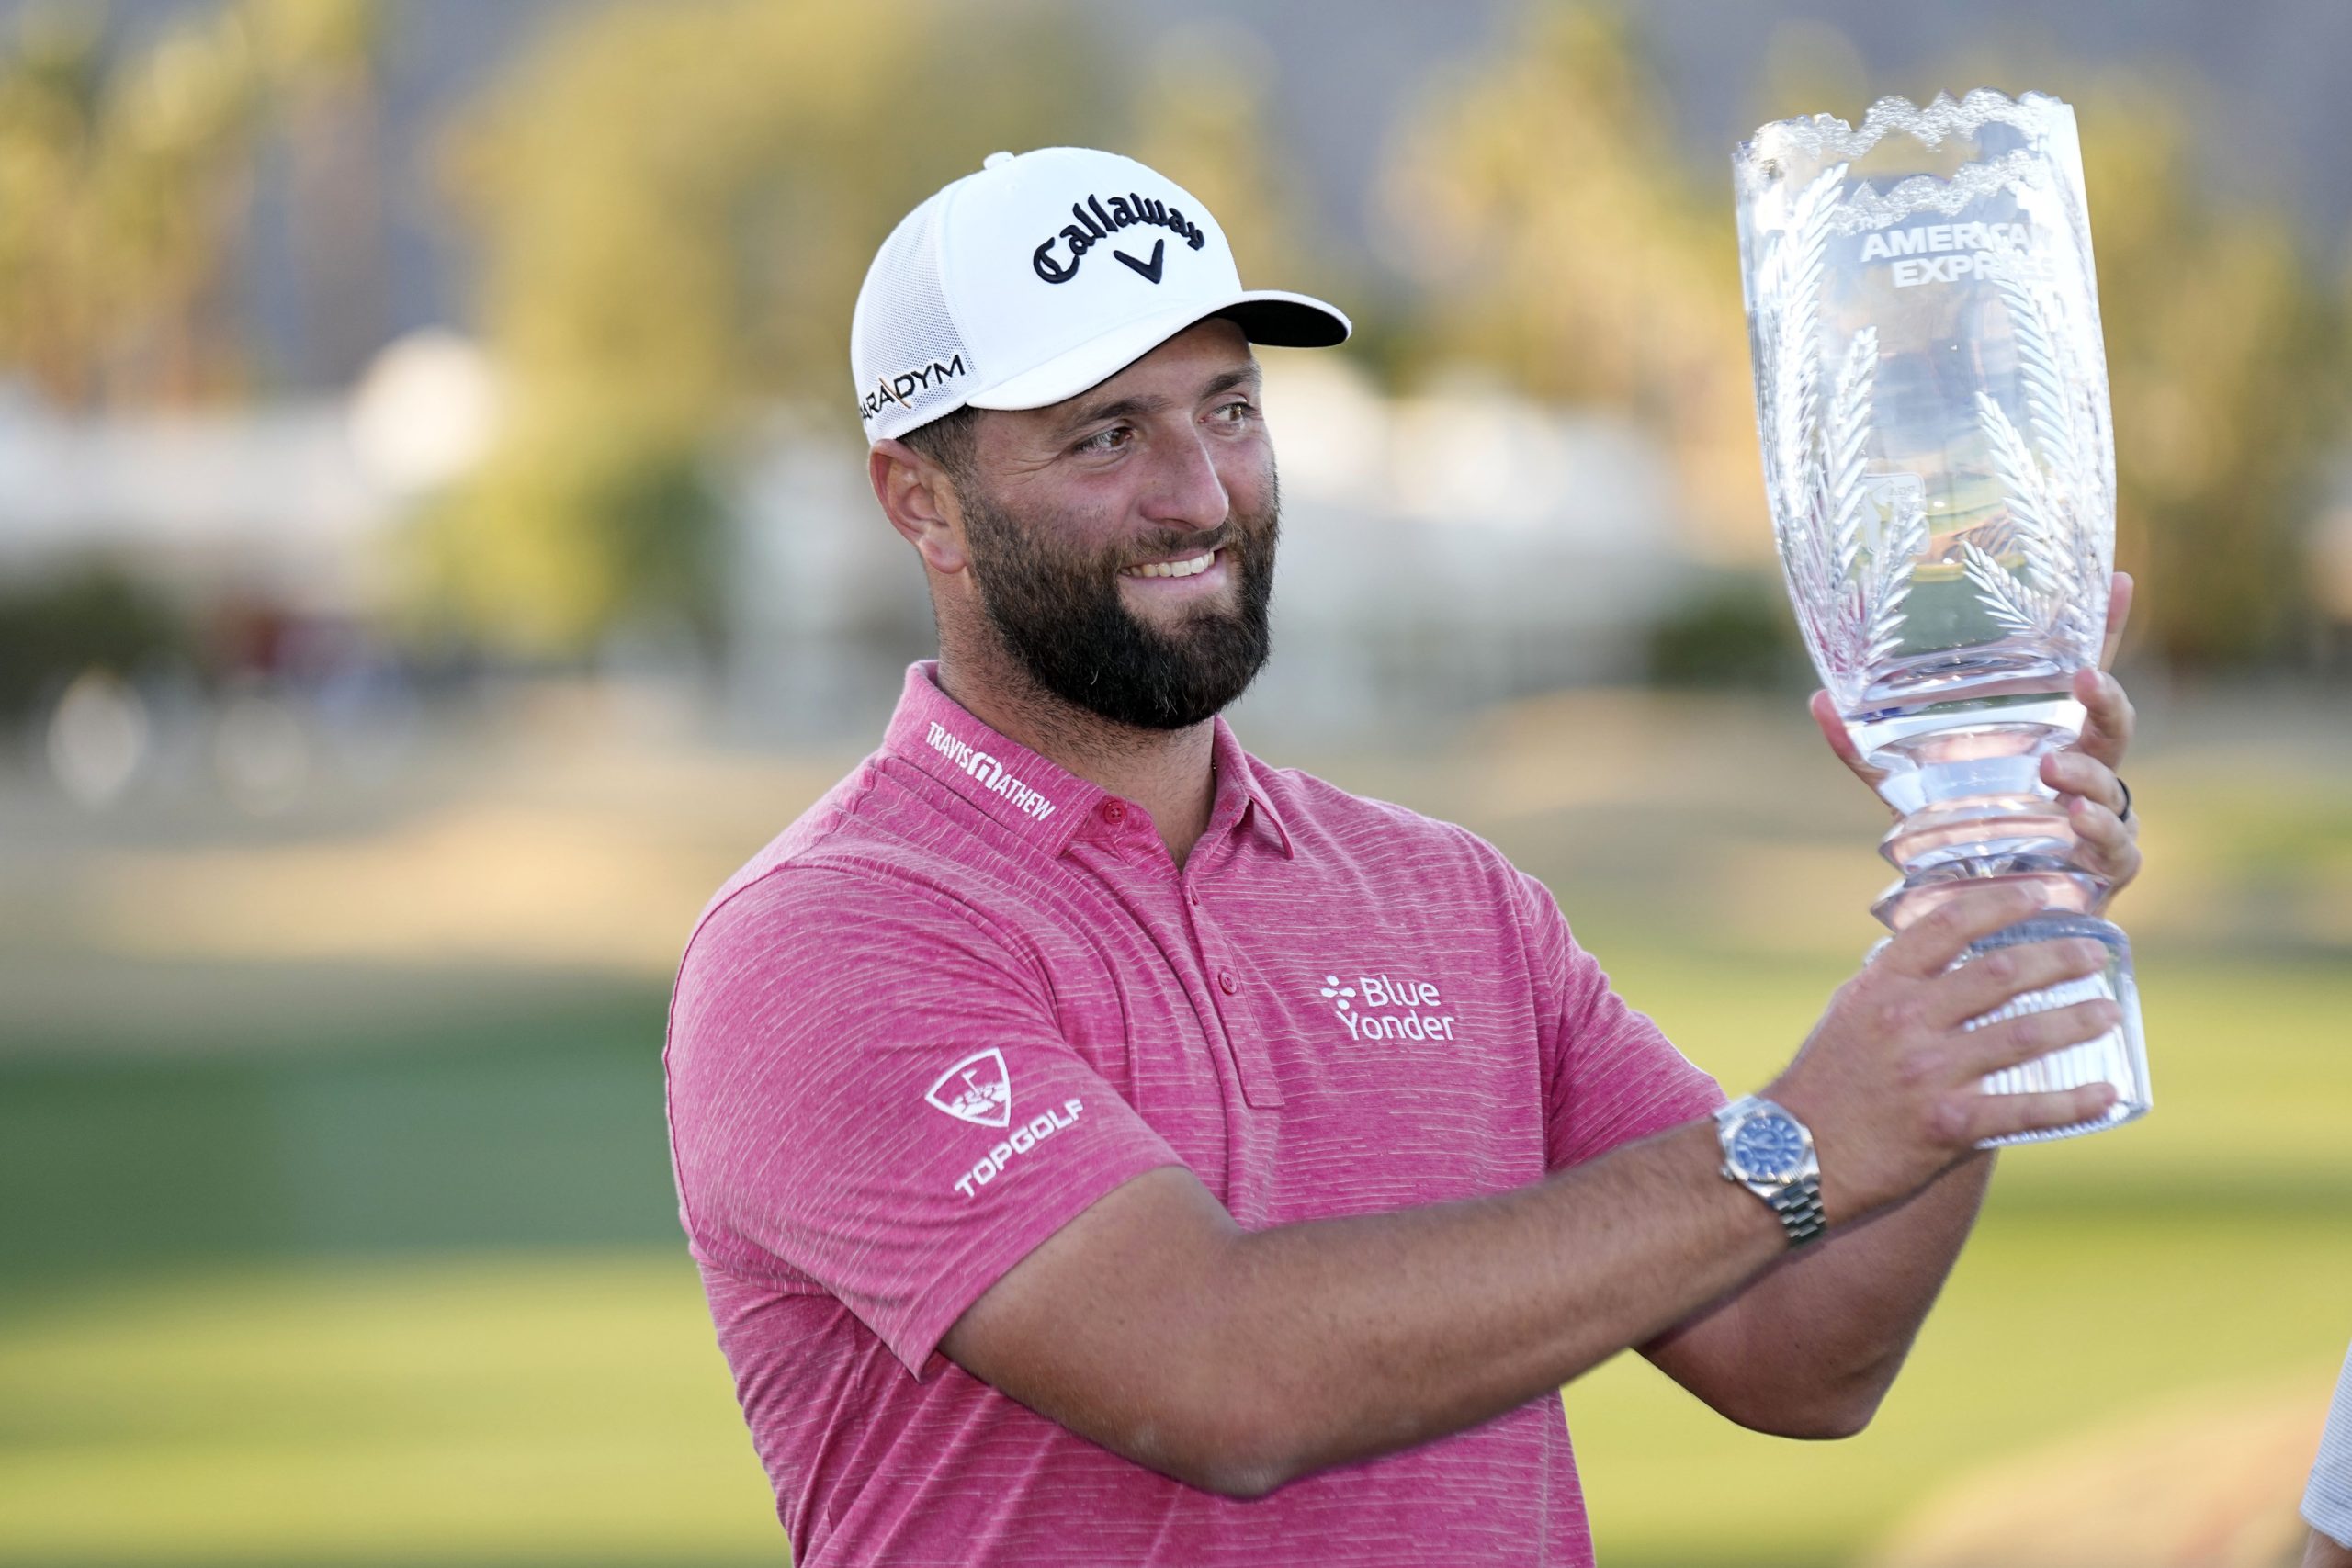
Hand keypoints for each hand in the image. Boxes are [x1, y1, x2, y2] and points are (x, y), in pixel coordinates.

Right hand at [1764, 883, 2121, 1222]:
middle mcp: (1906, 1020)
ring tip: (2109, 1012)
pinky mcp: (1946, 1125)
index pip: (1949, 925)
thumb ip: (1895, 986)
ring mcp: (1927, 1073)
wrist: (1790, 1156)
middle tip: (2095, 954)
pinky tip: (2106, 1093)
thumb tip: (1946, 959)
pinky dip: (2072, 1101)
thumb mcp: (1848, 1015)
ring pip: (2022, 1035)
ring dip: (2075, 1020)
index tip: (2043, 892)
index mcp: (1881, 986)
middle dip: (2059, 959)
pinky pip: (2023, 1108)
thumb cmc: (1822, 1084)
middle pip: (2000, 974)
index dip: (2002, 902)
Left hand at [1810, 571, 2140, 901]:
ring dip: (2085, 774)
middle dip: (2106, 699)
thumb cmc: (1957, 838)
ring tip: (2052, 766)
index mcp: (2049, 739)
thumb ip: (1866, 749)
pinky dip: (2100, 832)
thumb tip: (1819, 700)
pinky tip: (2073, 819)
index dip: (2100, 629)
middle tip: (2084, 679)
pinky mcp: (2105, 869)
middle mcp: (2085, 773)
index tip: (2115, 578)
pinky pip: (2117, 847)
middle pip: (2113, 725)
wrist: (1979, 917)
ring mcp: (2102, 819)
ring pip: (2112, 785)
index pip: (2079, 679)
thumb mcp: (1908, 787)